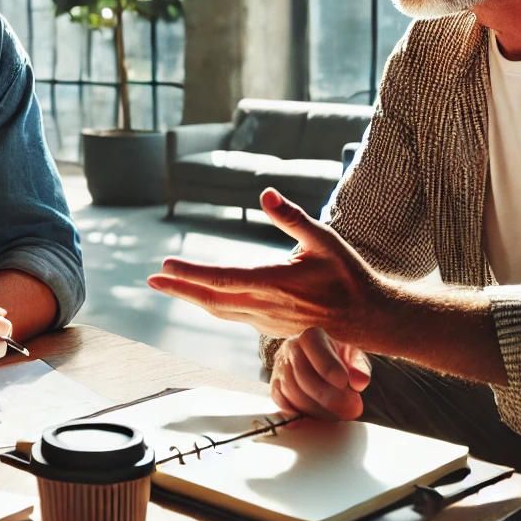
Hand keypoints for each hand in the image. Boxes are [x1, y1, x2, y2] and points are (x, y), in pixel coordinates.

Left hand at [146, 187, 386, 343]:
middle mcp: (267, 307)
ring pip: (220, 311)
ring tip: (168, 285)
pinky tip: (200, 297)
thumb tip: (266, 192)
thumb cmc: (348, 276)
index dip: (193, 274)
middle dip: (180, 288)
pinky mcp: (270, 328)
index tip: (167, 266)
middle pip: (212, 299)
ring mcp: (267, 321)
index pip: (224, 279)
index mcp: (277, 284)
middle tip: (152, 279)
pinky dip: (211, 305)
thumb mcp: (325, 240)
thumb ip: (292, 217)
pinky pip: (232, 316)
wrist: (367, 317)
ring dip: (191, 297)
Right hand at [272, 328, 371, 420]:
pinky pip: (282, 403)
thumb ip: (360, 367)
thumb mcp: (353, 357)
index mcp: (312, 336)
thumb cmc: (337, 359)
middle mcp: (291, 349)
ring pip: (292, 392)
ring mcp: (280, 368)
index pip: (315, 349)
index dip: (329, 367)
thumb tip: (360, 382)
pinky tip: (317, 418)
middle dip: (329, 398)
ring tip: (339, 415)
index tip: (344, 382)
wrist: (314, 361)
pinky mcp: (275, 386)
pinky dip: (299, 414)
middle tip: (351, 411)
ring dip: (317, 409)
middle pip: (303, 376)